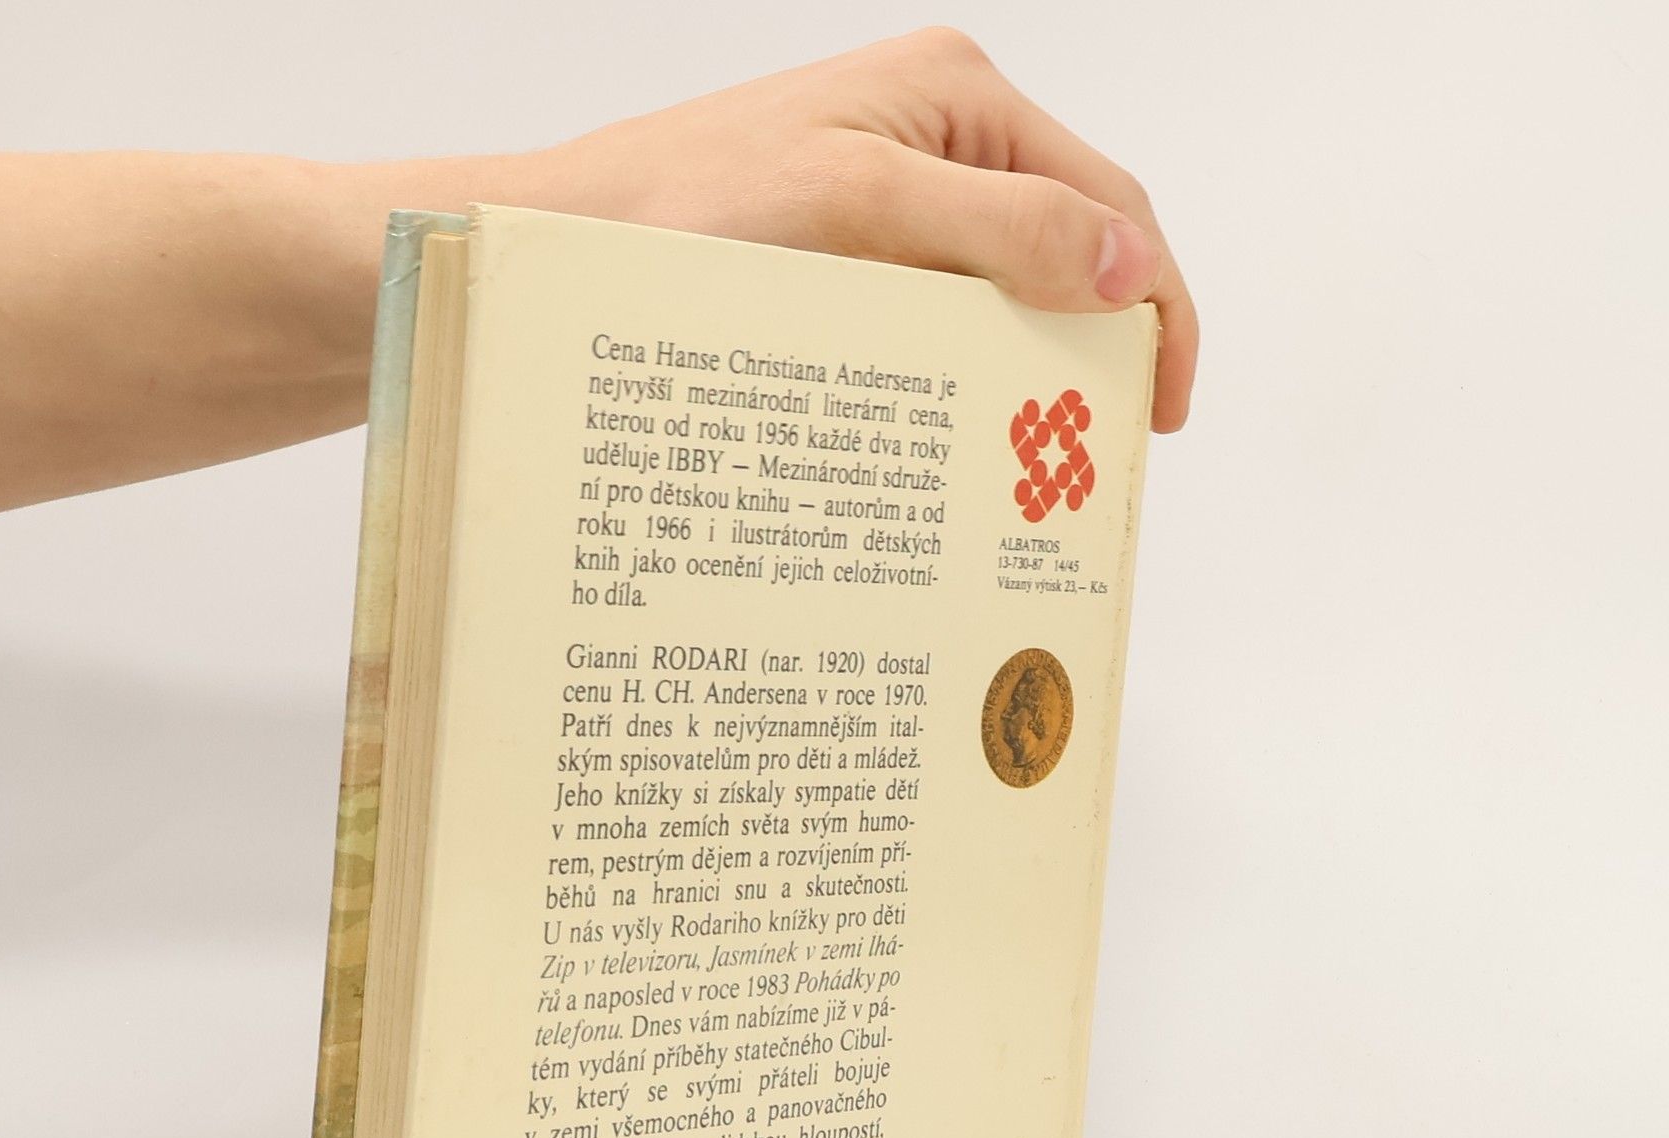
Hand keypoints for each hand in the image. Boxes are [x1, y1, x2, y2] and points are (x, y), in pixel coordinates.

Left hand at [509, 30, 1195, 429]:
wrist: (568, 245)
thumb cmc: (688, 208)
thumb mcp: (860, 207)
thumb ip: (1000, 228)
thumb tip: (1127, 264)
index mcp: (960, 97)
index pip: (1108, 199)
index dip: (1154, 302)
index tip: (1159, 406)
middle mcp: (937, 136)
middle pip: (1065, 244)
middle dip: (1095, 338)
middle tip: (1101, 448)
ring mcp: (893, 192)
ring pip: (1003, 286)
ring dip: (1027, 362)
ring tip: (1033, 450)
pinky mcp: (852, 248)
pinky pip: (940, 308)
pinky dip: (962, 366)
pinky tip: (957, 422)